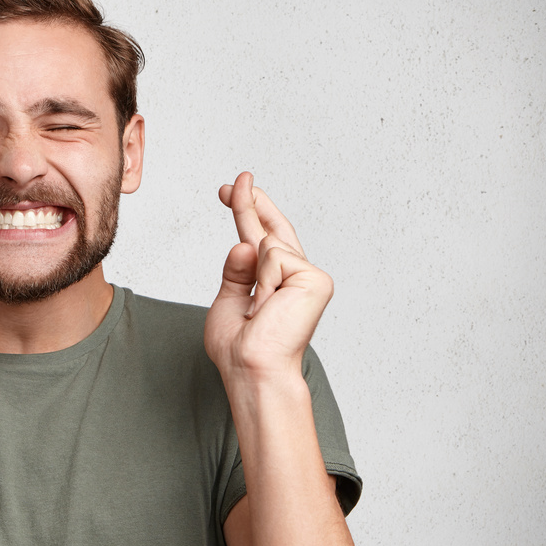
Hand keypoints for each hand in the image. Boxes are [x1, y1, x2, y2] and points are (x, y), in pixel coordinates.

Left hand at [204, 172, 332, 379]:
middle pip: (271, 229)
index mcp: (274, 282)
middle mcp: (296, 277)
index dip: (247, 211)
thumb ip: (236, 272)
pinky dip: (263, 281)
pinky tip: (269, 305)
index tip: (230, 189)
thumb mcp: (229, 301)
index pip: (262, 238)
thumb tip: (244, 242)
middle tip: (239, 178)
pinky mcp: (316, 279)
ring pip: (266, 244)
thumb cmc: (240, 348)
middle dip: (250, 203)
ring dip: (253, 276)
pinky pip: (274, 256)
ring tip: (259, 309)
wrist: (252, 367)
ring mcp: (309, 276)